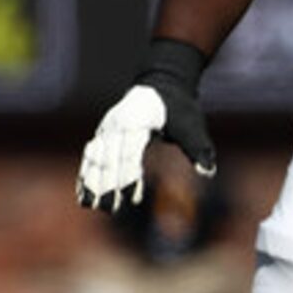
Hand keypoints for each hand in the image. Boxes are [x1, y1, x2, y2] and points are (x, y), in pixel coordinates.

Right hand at [76, 61, 217, 210]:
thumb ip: (198, 148)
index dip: (129, 178)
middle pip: (108, 160)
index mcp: (136, 123)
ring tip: (93, 207)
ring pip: (95, 160)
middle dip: (107, 186)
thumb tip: (208, 172)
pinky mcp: (102, 134)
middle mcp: (116, 126)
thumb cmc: (178, 106)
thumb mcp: (191, 125)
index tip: (131, 200)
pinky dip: (86, 176)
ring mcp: (106, 129)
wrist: (161, 82)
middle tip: (109, 210)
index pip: (129, 155)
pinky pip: (91, 157)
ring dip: (92, 184)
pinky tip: (84, 195)